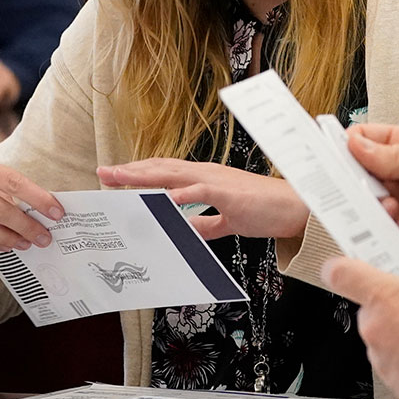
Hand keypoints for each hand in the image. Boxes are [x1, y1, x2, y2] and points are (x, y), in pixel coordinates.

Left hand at [95, 159, 308, 240]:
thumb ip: (205, 223)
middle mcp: (206, 173)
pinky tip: (160, 198)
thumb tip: (185, 229)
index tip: (115, 177)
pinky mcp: (228, 193)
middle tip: (103, 174)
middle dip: (130, 171)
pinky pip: (198, 191)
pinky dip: (178, 194)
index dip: (139, 173)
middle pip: (160, 168)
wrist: (295, 209)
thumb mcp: (227, 219)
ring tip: (119, 179)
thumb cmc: (265, 211)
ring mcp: (216, 181)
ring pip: (172, 173)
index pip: (165, 172)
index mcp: (205, 178)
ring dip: (144, 176)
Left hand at [322, 256, 398, 398]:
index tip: (347, 268)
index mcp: (385, 296)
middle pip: (371, 312)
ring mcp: (380, 359)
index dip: (341, 269)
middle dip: (393, 312)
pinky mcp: (392, 385)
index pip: (341, 273)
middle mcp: (375, 327)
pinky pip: (396, 368)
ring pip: (384, 342)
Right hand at [347, 123, 398, 304]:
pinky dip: (384, 228)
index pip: (365, 140)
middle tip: (357, 184)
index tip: (328, 152)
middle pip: (357, 174)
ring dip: (373, 205)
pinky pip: (377, 231)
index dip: (345, 145)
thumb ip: (392, 153)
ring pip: (364, 203)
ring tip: (393, 207)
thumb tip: (353, 144)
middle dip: (354, 179)